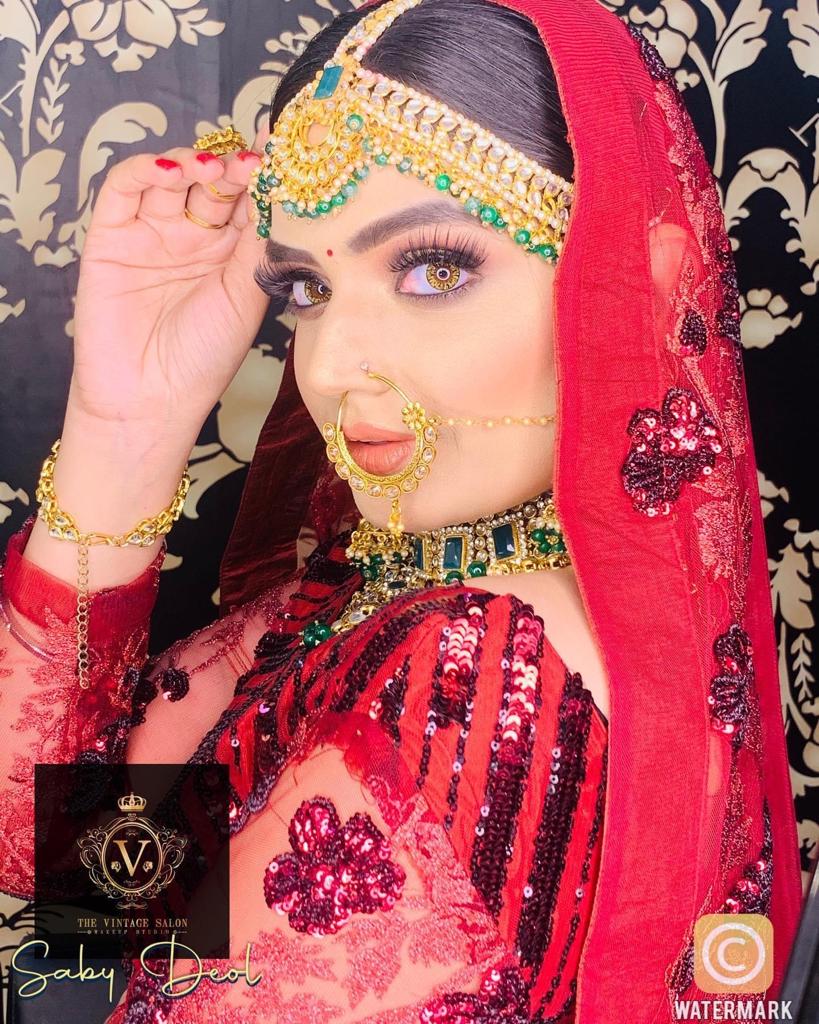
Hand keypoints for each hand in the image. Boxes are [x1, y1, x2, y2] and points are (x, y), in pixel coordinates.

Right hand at [68, 125, 271, 439]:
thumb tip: (285, 190)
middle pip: (215, 183)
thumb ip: (260, 243)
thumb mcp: (247, 296)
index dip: (266, 174)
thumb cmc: (205, 357)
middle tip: (253, 162)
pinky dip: (147, 170)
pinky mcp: (112, 234)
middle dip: (234, 167)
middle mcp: (194, 237)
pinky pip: (125, 188)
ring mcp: (153, 232)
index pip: (249, 200)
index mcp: (232, 253)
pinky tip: (173, 170)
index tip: (286, 148)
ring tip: (216, 169)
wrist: (150, 398)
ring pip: (173, 177)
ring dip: (195, 163)